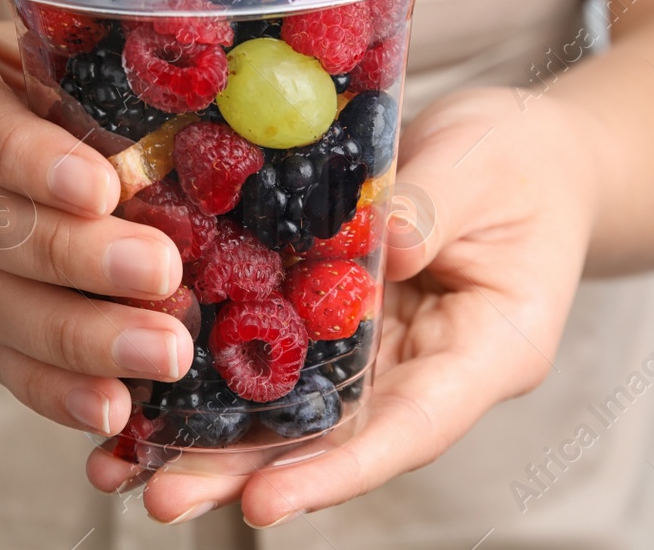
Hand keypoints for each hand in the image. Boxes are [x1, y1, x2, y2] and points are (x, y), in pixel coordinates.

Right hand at [0, 11, 191, 436]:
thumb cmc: (5, 67)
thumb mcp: (35, 45)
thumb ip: (85, 86)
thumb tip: (182, 148)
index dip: (24, 156)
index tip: (104, 188)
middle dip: (69, 255)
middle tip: (161, 274)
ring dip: (75, 336)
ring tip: (161, 352)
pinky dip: (50, 386)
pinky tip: (111, 405)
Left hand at [92, 86, 600, 526]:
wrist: (530, 151)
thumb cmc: (526, 160)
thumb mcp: (486, 168)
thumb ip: (431, 207)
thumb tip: (369, 247)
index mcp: (487, 350)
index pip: (412, 426)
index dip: (338, 470)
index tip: (264, 502)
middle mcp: (424, 367)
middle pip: (335, 438)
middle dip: (246, 475)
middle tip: (161, 498)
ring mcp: (378, 347)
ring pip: (293, 409)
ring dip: (211, 440)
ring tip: (123, 467)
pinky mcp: (335, 313)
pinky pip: (274, 349)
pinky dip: (212, 371)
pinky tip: (141, 383)